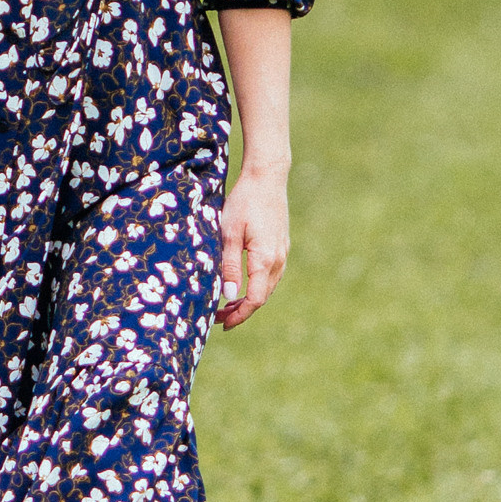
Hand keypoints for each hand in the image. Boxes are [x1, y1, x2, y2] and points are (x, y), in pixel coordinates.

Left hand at [216, 165, 288, 327]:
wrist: (267, 178)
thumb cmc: (244, 202)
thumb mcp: (229, 232)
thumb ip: (229, 265)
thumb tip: (228, 296)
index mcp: (265, 259)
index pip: (255, 299)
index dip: (239, 315)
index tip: (222, 323)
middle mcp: (278, 260)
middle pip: (262, 297)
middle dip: (241, 310)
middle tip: (218, 318)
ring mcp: (282, 253)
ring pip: (267, 287)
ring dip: (249, 299)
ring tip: (228, 306)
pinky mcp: (281, 246)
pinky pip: (270, 275)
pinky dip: (257, 286)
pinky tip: (242, 285)